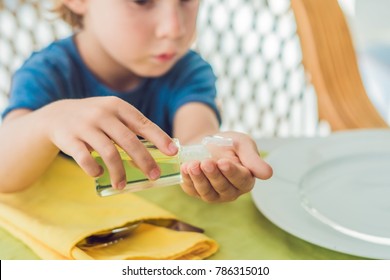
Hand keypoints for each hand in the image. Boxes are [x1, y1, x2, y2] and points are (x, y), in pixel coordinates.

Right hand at [42, 96, 177, 188]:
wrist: (57, 115)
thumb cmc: (95, 119)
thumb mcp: (113, 114)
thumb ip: (132, 128)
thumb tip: (160, 151)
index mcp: (118, 106)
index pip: (143, 123)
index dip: (159, 138)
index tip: (173, 152)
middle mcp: (102, 114)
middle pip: (128, 140)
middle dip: (144, 160)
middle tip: (155, 176)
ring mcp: (85, 125)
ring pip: (109, 153)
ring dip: (119, 172)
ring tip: (123, 185)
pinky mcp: (69, 139)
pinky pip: (85, 159)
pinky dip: (95, 169)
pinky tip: (99, 173)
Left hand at [180, 131, 272, 202]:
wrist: (206, 142)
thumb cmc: (228, 144)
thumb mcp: (242, 144)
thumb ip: (253, 158)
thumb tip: (268, 174)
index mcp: (246, 180)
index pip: (241, 180)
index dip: (232, 172)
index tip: (223, 162)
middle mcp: (231, 191)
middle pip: (223, 187)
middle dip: (213, 175)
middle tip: (206, 162)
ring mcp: (213, 194)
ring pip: (207, 192)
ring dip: (199, 179)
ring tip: (192, 165)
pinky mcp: (196, 192)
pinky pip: (192, 190)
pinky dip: (187, 180)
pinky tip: (184, 168)